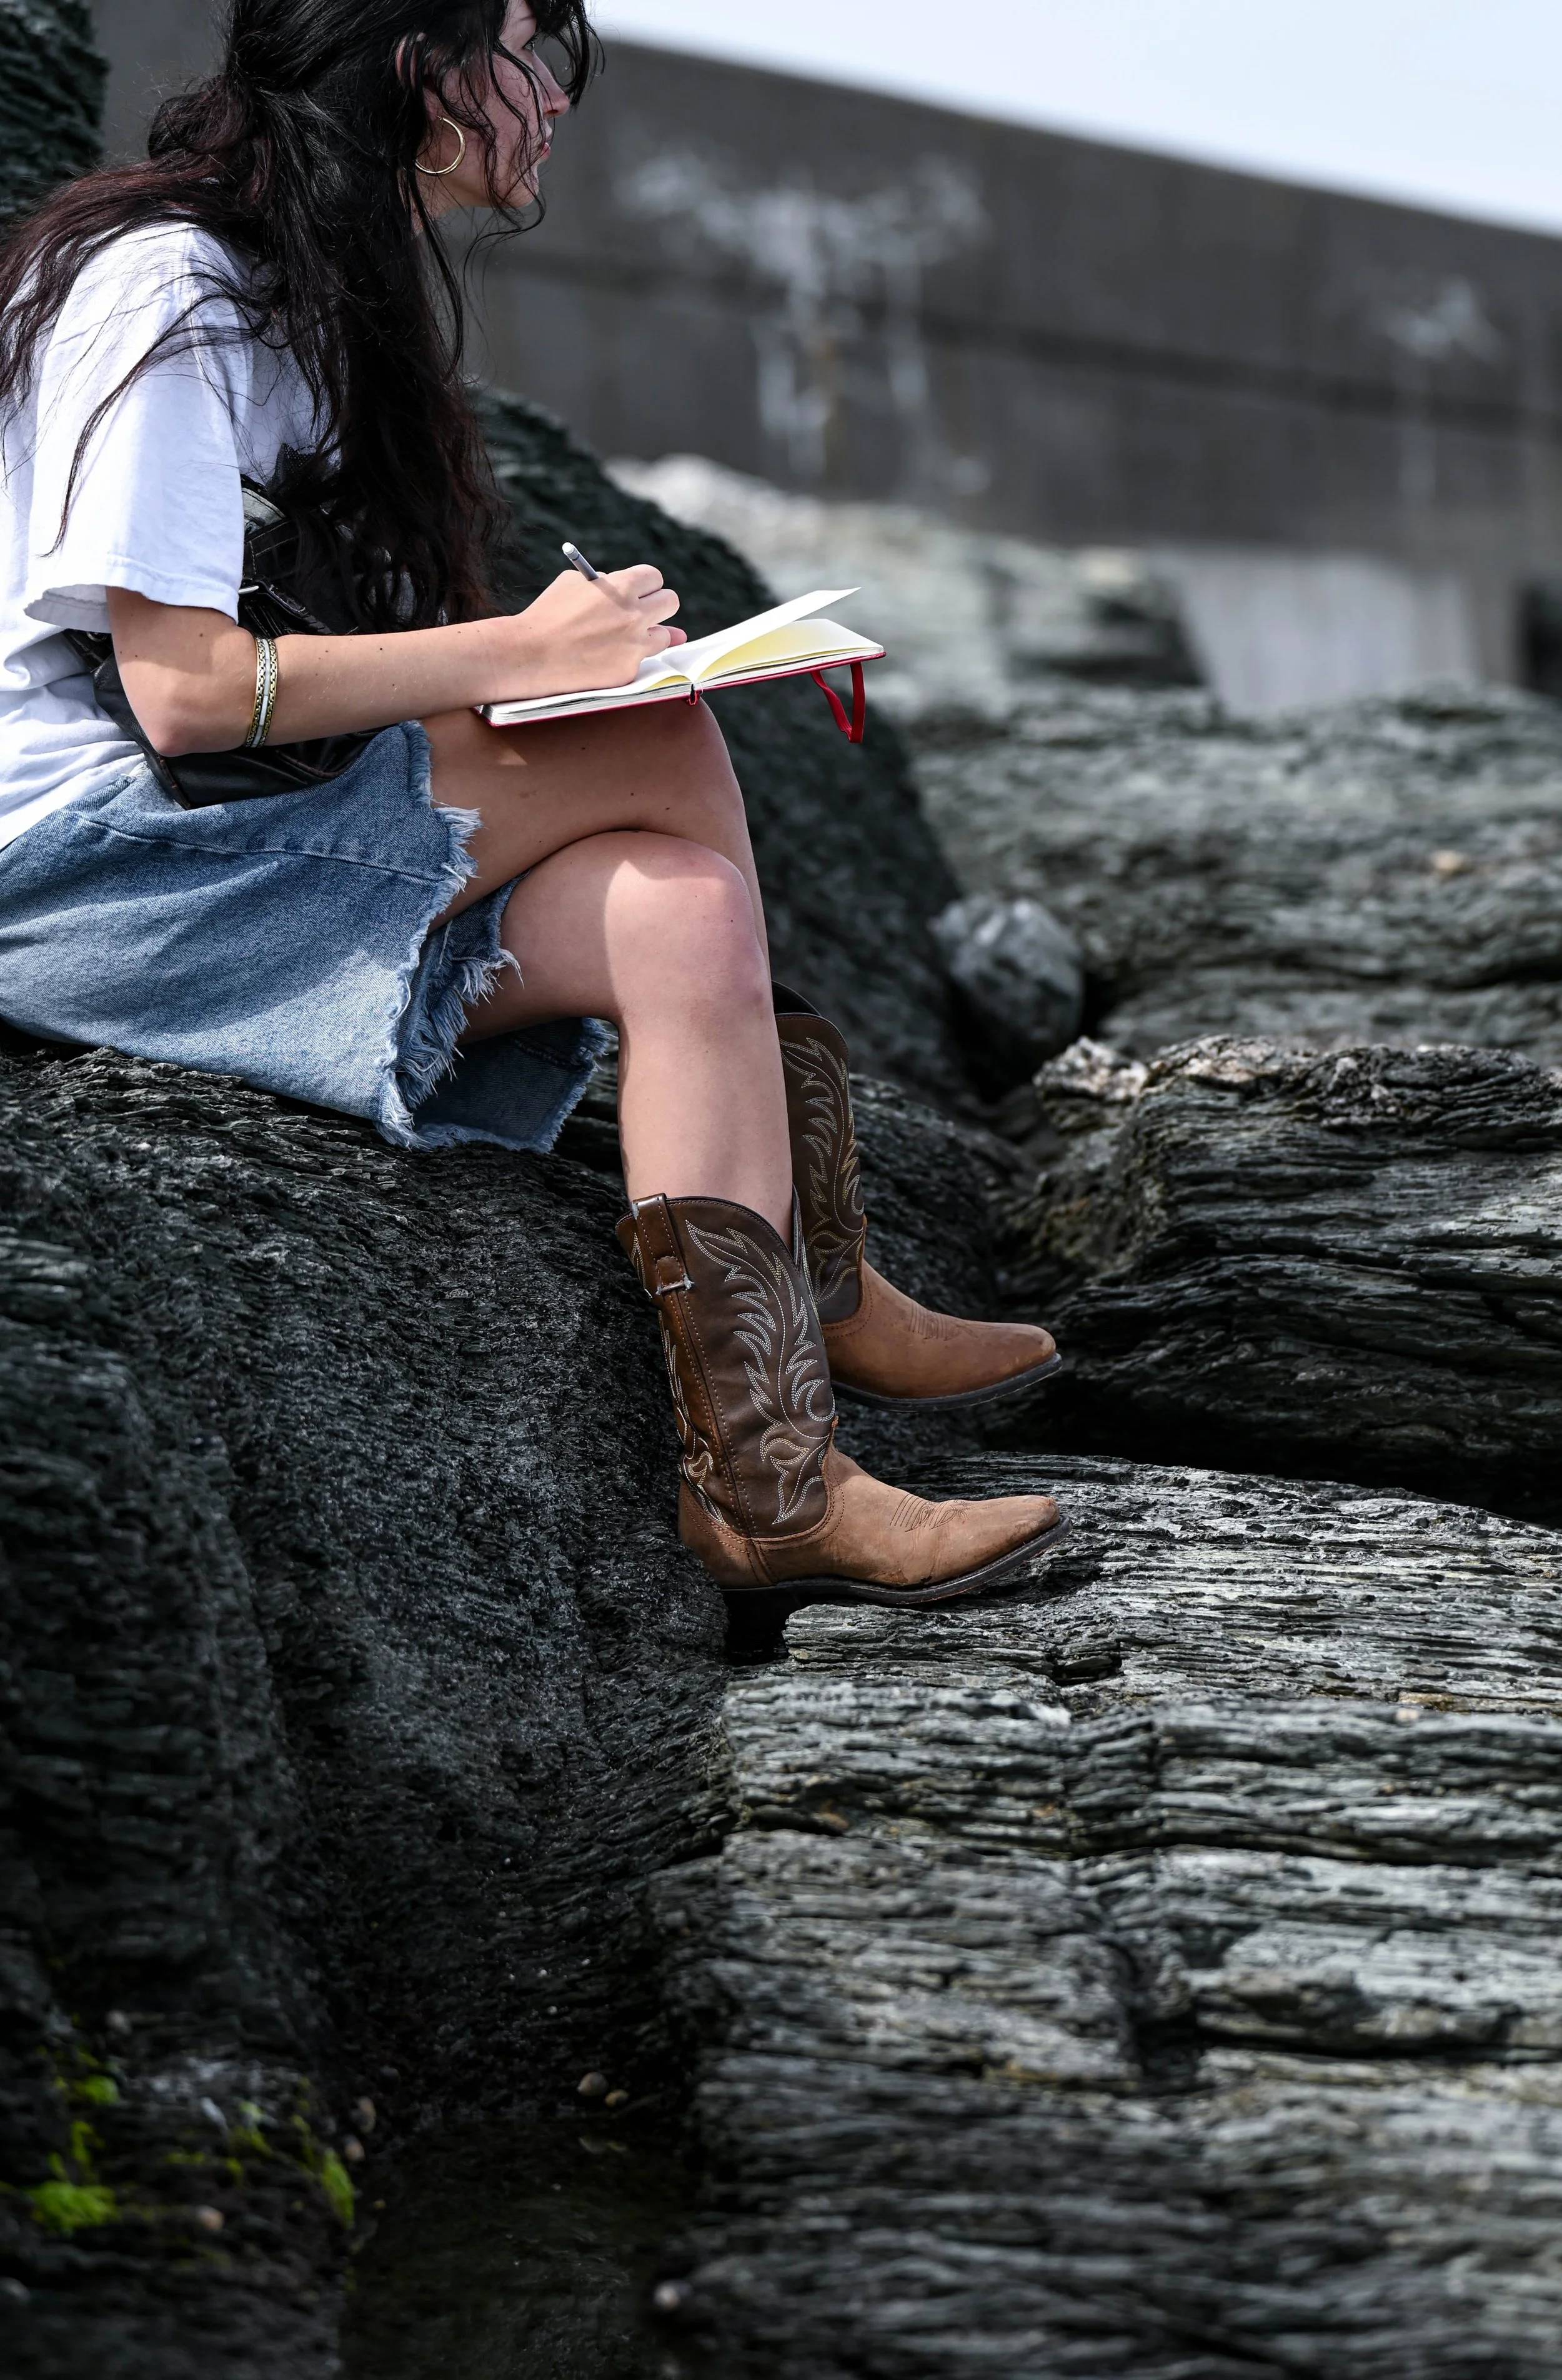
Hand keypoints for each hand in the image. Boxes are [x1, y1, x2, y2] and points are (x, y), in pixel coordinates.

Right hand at [496, 564, 686, 697]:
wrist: (530, 654)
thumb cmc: (548, 614)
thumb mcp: (573, 583)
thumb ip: (607, 584)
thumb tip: (633, 593)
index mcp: (622, 587)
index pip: (654, 577)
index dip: (645, 584)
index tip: (639, 591)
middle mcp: (635, 615)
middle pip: (671, 602)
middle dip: (659, 605)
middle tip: (643, 613)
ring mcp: (634, 646)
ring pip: (664, 636)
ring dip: (648, 635)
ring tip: (621, 638)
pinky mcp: (628, 671)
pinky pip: (639, 661)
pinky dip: (625, 659)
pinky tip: (602, 658)